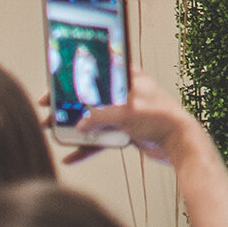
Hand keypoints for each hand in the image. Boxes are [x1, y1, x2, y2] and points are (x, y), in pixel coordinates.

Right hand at [57, 67, 227, 226]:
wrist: (180, 144)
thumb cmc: (161, 119)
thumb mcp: (126, 113)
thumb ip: (99, 117)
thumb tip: (79, 124)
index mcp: (127, 77)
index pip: (95, 70)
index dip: (73, 76)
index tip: (54, 84)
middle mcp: (124, 93)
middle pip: (89, 96)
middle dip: (67, 106)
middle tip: (47, 112)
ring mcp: (124, 112)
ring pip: (92, 119)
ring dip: (73, 127)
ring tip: (52, 132)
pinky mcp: (125, 131)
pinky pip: (101, 138)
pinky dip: (87, 147)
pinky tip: (72, 157)